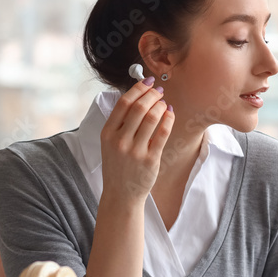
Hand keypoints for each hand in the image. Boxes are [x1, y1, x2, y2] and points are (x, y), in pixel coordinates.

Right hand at [99, 78, 173, 203]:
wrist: (121, 194)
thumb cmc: (117, 165)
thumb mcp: (110, 143)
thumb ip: (120, 122)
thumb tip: (137, 96)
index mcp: (107, 133)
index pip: (123, 103)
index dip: (138, 88)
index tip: (147, 82)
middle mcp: (119, 141)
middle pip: (139, 107)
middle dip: (152, 95)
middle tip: (159, 91)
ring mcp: (135, 151)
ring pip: (152, 118)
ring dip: (161, 105)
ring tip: (164, 104)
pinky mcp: (150, 159)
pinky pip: (163, 133)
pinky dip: (168, 119)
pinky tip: (170, 114)